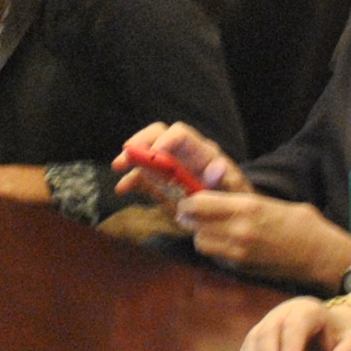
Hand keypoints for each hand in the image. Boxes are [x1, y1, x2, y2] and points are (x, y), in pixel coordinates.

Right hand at [112, 122, 235, 204]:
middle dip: (141, 142)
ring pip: (146, 153)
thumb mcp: (231, 190)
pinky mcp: (161, 182)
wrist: (229, 216)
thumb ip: (222, 178)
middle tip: (128, 154)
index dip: (164, 140)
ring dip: (131, 158)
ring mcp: (170, 167)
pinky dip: (131, 180)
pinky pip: (143, 176)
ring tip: (119, 167)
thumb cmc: (232, 199)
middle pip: (158, 135)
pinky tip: (122, 189)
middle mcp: (183, 154)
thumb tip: (218, 167)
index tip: (153, 155)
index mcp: (201, 152)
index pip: (180, 134)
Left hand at [175, 185, 350, 285]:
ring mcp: (238, 252)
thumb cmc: (301, 224)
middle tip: (194, 216)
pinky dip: (215, 251)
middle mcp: (238, 230)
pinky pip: (215, 257)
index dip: (189, 202)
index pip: (198, 203)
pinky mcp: (241, 269)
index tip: (189, 201)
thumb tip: (216, 197)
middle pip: (193, 224)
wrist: (321, 256)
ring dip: (202, 236)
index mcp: (247, 207)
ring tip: (212, 231)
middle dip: (190, 219)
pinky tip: (227, 245)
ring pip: (200, 243)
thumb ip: (240, 200)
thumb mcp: (269, 202)